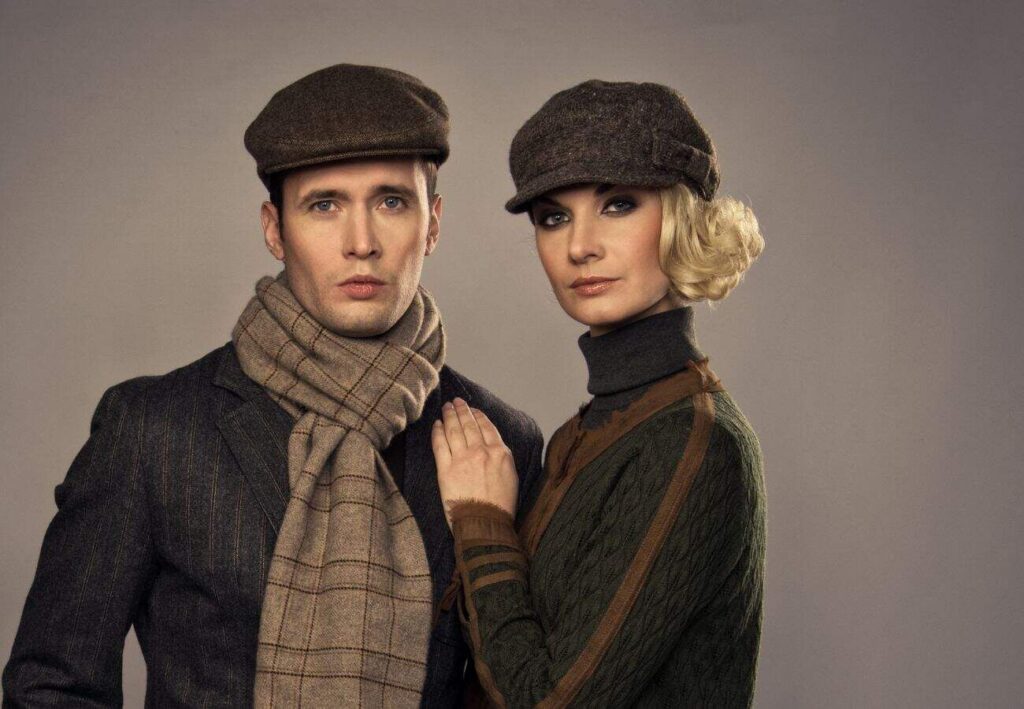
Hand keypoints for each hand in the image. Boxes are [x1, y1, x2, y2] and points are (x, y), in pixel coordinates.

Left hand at [431, 398, 518, 528]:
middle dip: (462, 410)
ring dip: (449, 416)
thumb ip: (503, 457)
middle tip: (456, 401)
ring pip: (454, 430)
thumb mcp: (512, 476)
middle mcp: (481, 452)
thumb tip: (494, 446)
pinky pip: (440, 445)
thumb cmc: (500, 506)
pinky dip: (438, 432)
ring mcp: (462, 459)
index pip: (487, 427)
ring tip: (446, 407)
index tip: (473, 409)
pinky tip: (437, 424)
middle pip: (469, 425)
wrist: (485, 524)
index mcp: (500, 453)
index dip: (478, 415)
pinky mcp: (446, 470)